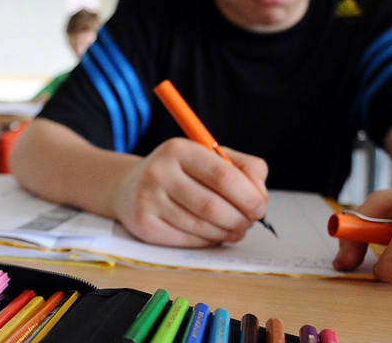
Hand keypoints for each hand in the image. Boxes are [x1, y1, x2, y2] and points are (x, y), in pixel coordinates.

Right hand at [111, 138, 268, 247]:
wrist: (130, 186)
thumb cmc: (181, 172)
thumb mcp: (209, 157)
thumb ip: (244, 168)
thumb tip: (261, 195)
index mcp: (179, 149)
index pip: (222, 175)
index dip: (248, 195)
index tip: (260, 206)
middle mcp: (159, 172)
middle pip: (213, 206)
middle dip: (241, 219)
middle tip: (250, 222)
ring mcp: (148, 199)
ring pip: (202, 226)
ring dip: (228, 232)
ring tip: (235, 228)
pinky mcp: (144, 224)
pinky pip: (188, 240)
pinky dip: (209, 241)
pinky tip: (214, 234)